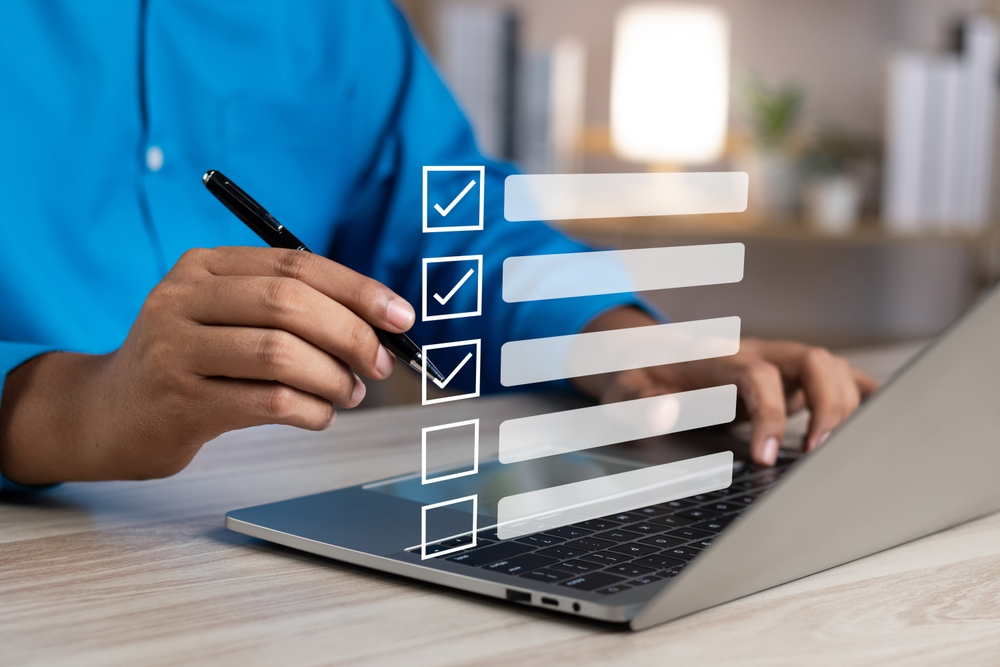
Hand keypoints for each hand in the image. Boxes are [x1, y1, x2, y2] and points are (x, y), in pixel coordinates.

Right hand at [0, 247, 415, 483]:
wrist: (109, 413)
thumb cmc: (189, 363)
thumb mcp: (224, 316)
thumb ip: (287, 309)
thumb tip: (376, 324)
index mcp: (204, 266)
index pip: (296, 264)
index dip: (358, 289)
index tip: (401, 317)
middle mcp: (183, 298)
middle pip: (290, 304)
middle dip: (351, 335)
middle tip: (380, 365)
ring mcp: (175, 349)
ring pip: (280, 353)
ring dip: (333, 378)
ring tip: (349, 394)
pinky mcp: (178, 401)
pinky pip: (267, 401)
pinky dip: (311, 410)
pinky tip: (319, 415)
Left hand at [573, 308, 877, 466]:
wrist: (654, 357)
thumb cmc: (644, 378)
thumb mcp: (626, 393)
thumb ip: (639, 403)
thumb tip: (665, 411)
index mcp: (719, 357)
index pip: (756, 375)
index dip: (769, 413)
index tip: (767, 456)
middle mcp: (758, 352)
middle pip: (812, 359)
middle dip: (827, 404)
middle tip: (819, 453)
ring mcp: (779, 360)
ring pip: (831, 365)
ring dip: (845, 403)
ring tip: (835, 450)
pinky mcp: (791, 374)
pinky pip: (836, 374)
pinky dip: (861, 392)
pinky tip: (877, 418)